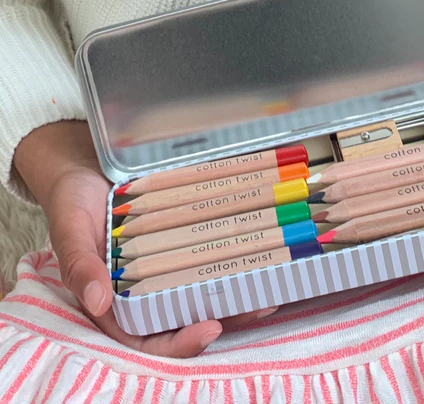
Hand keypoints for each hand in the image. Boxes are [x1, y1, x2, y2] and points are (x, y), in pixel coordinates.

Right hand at [14, 121, 275, 356]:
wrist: (86, 166)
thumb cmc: (71, 202)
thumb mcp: (70, 229)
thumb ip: (80, 264)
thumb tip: (98, 302)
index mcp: (114, 299)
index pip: (147, 336)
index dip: (179, 341)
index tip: (210, 328)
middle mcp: (144, 287)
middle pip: (186, 315)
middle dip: (224, 317)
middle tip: (259, 307)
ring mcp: (165, 262)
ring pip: (203, 286)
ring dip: (235, 290)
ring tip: (270, 286)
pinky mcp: (180, 237)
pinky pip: (206, 251)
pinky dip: (229, 254)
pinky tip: (256, 250)